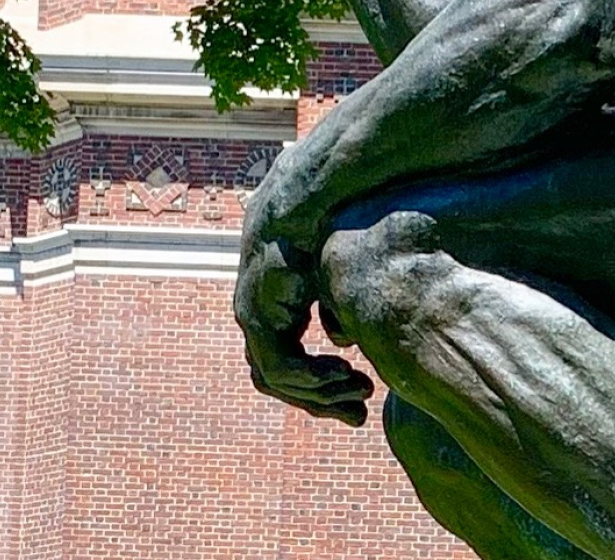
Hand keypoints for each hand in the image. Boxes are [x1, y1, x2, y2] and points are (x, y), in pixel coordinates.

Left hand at [235, 187, 373, 425]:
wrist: (309, 199)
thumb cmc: (330, 226)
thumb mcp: (336, 275)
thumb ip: (337, 308)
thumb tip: (342, 339)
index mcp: (274, 309)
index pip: (291, 365)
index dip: (324, 387)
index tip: (361, 394)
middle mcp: (256, 317)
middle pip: (281, 381)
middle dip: (322, 402)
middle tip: (359, 416)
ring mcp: (252, 318)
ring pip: (276, 381)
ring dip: (319, 395)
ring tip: (360, 392)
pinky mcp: (256, 316)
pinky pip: (278, 367)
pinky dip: (311, 378)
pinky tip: (344, 373)